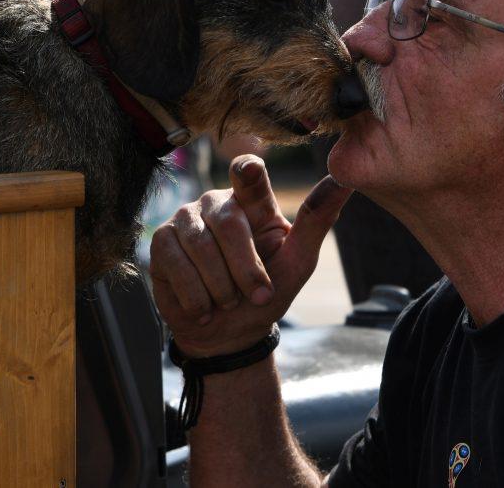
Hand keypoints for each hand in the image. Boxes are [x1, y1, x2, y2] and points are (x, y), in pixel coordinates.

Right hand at [149, 155, 352, 357]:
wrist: (230, 332)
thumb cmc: (267, 292)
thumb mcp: (298, 261)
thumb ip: (316, 220)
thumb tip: (343, 183)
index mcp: (253, 201)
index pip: (247, 174)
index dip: (247, 171)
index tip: (250, 170)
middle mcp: (216, 203)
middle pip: (229, 222)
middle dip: (245, 269)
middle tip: (259, 297)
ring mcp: (185, 220)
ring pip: (200, 246)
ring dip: (221, 286)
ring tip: (229, 301)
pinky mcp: (161, 243)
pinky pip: (175, 265)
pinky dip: (195, 295)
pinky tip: (204, 306)